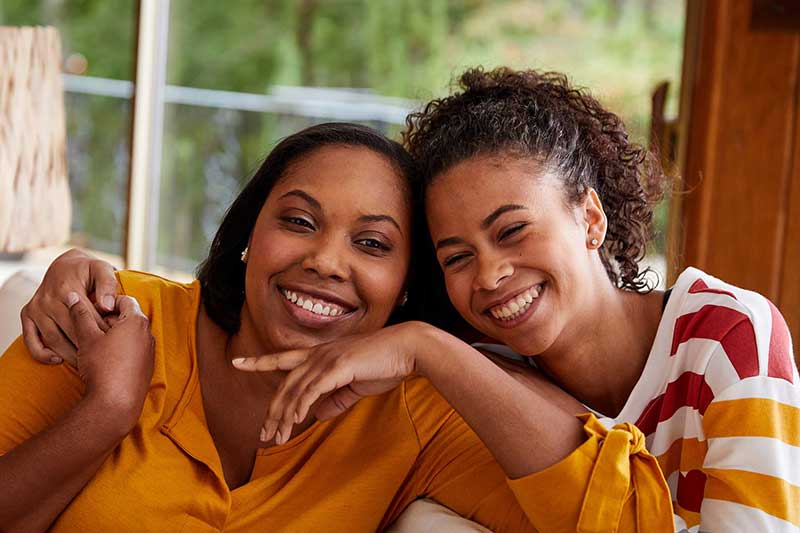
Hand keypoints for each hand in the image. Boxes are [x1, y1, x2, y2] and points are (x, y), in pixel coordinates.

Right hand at [21, 249, 117, 364]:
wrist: (64, 266)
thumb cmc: (88, 271)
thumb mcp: (102, 269)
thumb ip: (108, 285)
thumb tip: (107, 306)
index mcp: (67, 288)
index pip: (87, 316)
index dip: (102, 331)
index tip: (115, 343)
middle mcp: (47, 298)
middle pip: (70, 330)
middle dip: (88, 346)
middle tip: (104, 360)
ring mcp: (35, 308)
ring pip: (52, 339)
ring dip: (69, 355)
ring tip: (86, 364)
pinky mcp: (26, 315)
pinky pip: (30, 340)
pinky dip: (42, 354)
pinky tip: (58, 360)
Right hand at [67, 292, 154, 431]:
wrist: (115, 403)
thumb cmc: (102, 366)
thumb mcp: (87, 337)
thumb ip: (81, 314)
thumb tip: (73, 297)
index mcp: (137, 321)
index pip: (123, 300)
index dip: (105, 303)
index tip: (90, 311)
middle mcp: (148, 334)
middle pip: (127, 317)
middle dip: (108, 320)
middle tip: (89, 330)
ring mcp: (150, 351)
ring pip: (130, 335)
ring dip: (113, 336)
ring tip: (94, 346)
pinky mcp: (147, 366)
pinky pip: (134, 351)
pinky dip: (120, 350)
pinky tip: (104, 361)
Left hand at [233, 322, 425, 444]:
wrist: (406, 349)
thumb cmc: (384, 364)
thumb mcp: (355, 386)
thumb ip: (335, 400)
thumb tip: (317, 415)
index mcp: (321, 355)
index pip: (283, 359)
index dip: (259, 361)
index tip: (238, 362)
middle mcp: (319, 355)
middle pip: (285, 384)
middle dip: (273, 411)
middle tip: (263, 435)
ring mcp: (327, 359)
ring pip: (295, 390)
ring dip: (284, 416)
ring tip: (276, 437)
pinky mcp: (338, 366)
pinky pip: (313, 389)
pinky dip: (301, 404)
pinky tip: (296, 419)